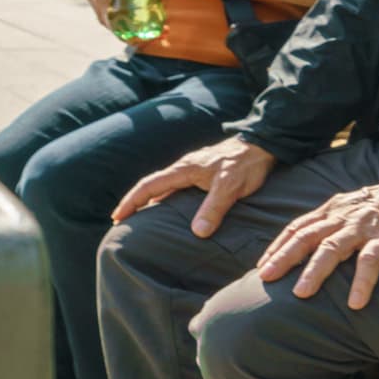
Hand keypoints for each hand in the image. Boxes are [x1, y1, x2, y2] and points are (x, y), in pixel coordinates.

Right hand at [112, 136, 275, 237]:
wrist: (260, 146)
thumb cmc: (244, 165)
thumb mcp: (230, 187)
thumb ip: (213, 207)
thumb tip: (197, 232)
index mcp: (183, 170)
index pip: (149, 185)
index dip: (132, 201)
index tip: (117, 217)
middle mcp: (182, 169)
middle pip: (150, 186)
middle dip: (133, 202)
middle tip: (120, 221)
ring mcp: (191, 171)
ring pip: (162, 188)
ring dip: (148, 202)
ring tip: (138, 219)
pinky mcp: (200, 175)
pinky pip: (174, 189)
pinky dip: (163, 200)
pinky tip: (167, 211)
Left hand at [256, 181, 378, 309]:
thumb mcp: (352, 209)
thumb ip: (332, 223)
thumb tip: (309, 242)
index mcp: (332, 210)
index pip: (297, 227)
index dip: (278, 246)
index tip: (261, 265)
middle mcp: (342, 217)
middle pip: (306, 236)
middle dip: (283, 257)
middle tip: (264, 278)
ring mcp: (363, 227)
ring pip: (332, 248)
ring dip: (314, 271)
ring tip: (300, 294)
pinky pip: (371, 261)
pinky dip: (361, 282)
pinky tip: (355, 302)